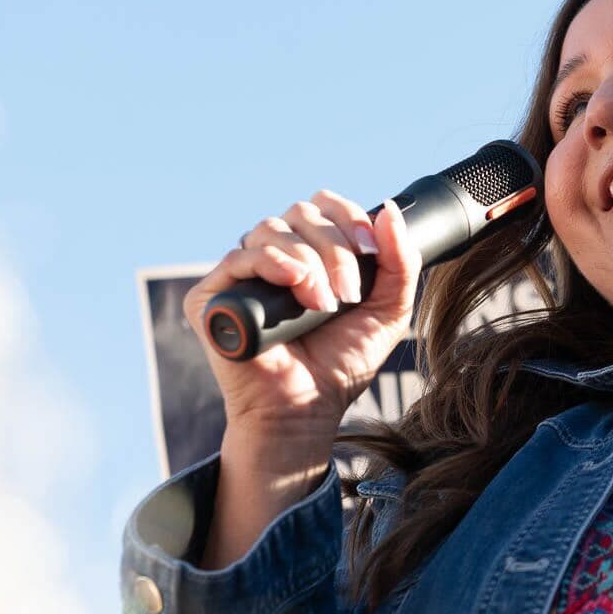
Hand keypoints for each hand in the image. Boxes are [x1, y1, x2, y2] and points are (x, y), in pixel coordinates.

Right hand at [183, 190, 421, 470]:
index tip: (373, 249)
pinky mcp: (212, 296)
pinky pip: (240, 257)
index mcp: (311, 251)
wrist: (307, 408)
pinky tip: (293, 283)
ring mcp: (242, 273)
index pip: (325, 205)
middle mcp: (274, 255)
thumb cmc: (343, 362)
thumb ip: (400, 262)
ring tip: (324, 304)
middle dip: (335, 248)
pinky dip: (272, 262)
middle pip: (302, 213)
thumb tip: (391, 210)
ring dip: (309, 261)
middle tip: (349, 294)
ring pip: (271, 229)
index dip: (350, 217)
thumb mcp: (388, 310)